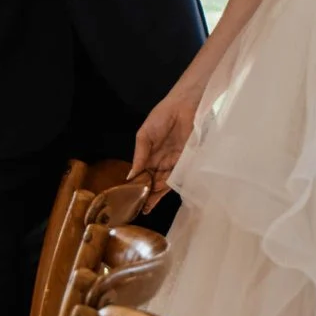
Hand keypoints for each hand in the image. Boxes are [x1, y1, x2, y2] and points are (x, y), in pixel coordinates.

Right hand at [129, 82, 203, 212]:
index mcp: (149, 155)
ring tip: (146, 207)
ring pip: (164, 183)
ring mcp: (173, 163)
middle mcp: (160, 161)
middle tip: (138, 209)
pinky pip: (178, 177)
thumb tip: (130, 176)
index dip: (135, 186)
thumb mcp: (144, 136)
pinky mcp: (186, 162)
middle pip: (152, 181)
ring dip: (156, 194)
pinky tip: (161, 195)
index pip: (141, 174)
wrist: (184, 107)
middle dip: (146, 195)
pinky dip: (170, 186)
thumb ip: (139, 156)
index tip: (128, 199)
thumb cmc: (162, 117)